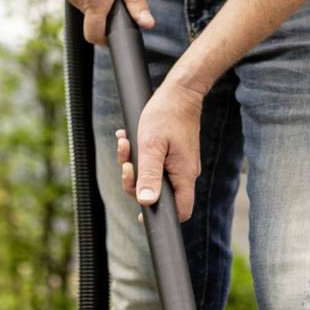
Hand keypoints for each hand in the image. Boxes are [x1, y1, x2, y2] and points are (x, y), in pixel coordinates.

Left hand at [118, 74, 203, 222]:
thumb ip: (149, 175)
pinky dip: (139, 155)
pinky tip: (128, 140)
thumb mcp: (150, 146)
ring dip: (134, 164)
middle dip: (136, 180)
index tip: (141, 214)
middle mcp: (184, 172)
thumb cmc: (166, 115)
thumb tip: (146, 202)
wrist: (179, 92)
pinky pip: (154, 163)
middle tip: (126, 163)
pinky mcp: (174, 155)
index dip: (161, 216)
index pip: (181, 210)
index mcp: (183, 174)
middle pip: (160, 194)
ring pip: (153, 177)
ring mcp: (179, 163)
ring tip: (125, 143)